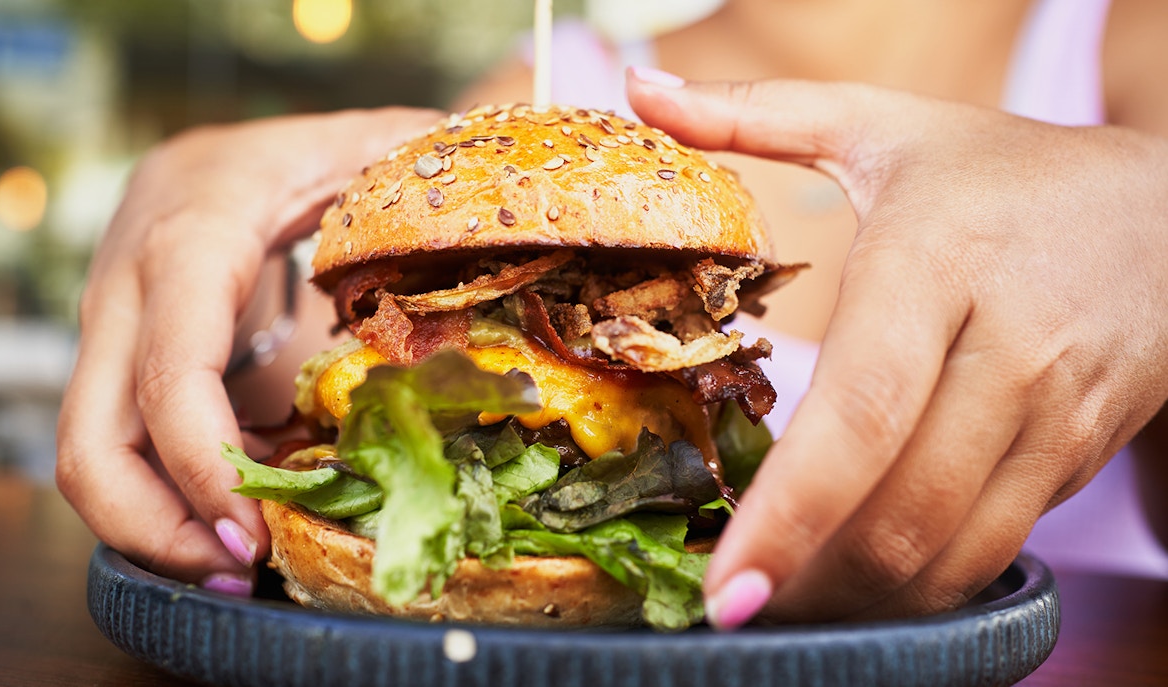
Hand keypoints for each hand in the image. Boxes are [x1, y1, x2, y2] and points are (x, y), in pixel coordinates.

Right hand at [56, 108, 438, 591]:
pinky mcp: (123, 375)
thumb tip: (506, 214)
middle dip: (157, 526)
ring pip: (90, 458)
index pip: (172, 368)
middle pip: (91, 439)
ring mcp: (113, 339)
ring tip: (243, 565)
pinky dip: (166, 499)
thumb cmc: (305, 153)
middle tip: (243, 571)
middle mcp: (127, 294)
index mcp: (190, 237)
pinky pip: (121, 451)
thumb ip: (425, 179)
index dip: (205, 463)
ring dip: (155, 528)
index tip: (258, 531)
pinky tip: (236, 523)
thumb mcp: (365, 148)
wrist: (218, 159)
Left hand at [628, 69, 1167, 624]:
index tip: (728, 578)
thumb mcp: (884, 125)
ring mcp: (1055, 412)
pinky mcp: (1079, 455)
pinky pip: (995, 544)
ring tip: (787, 605)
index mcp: (937, 263)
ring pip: (952, 544)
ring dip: (862, 595)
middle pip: (902, 503)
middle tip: (733, 606)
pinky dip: (923, 582)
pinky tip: (864, 580)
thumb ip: (755, 114)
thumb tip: (641, 90)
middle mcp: (1007, 348)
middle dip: (811, 578)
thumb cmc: (1005, 173)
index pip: (862, 412)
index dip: (792, 509)